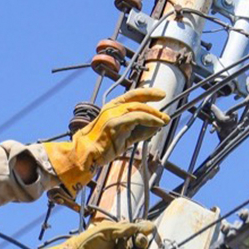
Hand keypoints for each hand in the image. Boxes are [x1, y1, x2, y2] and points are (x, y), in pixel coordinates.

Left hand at [31, 220, 154, 248]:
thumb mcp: (106, 231)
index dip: (143, 228)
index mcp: (119, 231)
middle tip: (140, 240)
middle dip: (143, 239)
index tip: (148, 228)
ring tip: (139, 247)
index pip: (136, 228)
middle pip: (140, 240)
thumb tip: (143, 226)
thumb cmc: (88, 241)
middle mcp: (123, 243)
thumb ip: (124, 229)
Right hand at [43, 88, 170, 196]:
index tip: (160, 94)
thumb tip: (154, 128)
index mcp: (111, 108)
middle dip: (154, 103)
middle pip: (137, 99)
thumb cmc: (100, 148)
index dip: (147, 93)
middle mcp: (112, 108)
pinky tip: (157, 124)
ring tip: (164, 120)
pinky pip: (137, 118)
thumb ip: (138, 131)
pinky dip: (150, 120)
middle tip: (166, 113)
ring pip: (138, 108)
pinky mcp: (115, 123)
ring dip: (154, 114)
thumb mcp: (122, 137)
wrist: (83, 154)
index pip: (132, 95)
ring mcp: (112, 114)